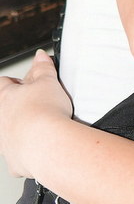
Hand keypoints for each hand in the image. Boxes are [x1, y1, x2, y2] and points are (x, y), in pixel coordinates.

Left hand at [0, 50, 71, 177]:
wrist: (45, 144)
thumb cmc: (43, 113)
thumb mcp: (48, 81)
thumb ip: (43, 68)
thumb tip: (39, 56)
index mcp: (5, 98)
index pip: (4, 83)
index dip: (16, 81)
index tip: (27, 82)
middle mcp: (0, 119)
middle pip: (6, 108)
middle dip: (20, 105)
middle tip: (38, 102)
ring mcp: (4, 140)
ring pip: (10, 130)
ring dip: (24, 126)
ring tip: (44, 123)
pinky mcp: (14, 158)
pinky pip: (19, 151)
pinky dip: (29, 147)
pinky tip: (42, 143)